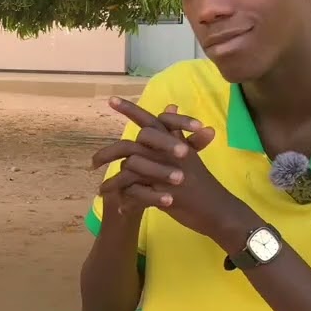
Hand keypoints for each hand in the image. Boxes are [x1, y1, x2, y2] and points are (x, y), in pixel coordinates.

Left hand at [92, 98, 244, 241]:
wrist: (218, 209)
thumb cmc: (201, 181)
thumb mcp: (190, 153)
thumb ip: (175, 131)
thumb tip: (170, 105)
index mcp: (174, 142)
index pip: (150, 121)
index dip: (130, 109)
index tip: (110, 100)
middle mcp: (169, 153)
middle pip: (132, 144)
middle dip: (108, 153)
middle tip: (92, 163)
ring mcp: (167, 173)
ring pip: (130, 169)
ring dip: (113, 182)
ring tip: (102, 191)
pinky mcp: (165, 194)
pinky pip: (136, 194)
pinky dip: (126, 201)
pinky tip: (118, 207)